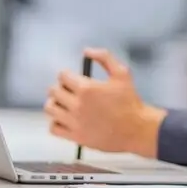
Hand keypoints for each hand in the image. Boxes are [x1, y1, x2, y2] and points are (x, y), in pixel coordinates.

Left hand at [43, 48, 166, 157]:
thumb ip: (104, 57)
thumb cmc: (130, 101)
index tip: (74, 79)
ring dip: (56, 104)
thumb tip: (87, 51)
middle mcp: (77, 105)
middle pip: (53, 91)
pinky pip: (53, 128)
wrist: (136, 129)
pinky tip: (67, 119)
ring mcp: (74, 122)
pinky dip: (56, 122)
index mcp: (86, 88)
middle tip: (72, 91)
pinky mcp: (75, 136)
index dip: (68, 75)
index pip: (62, 76)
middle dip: (61, 88)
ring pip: (50, 109)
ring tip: (66, 104)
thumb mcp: (122, 73)